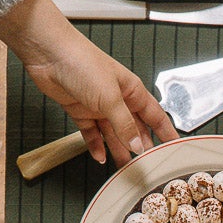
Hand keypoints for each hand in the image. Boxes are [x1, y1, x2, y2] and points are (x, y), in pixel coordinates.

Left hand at [0, 0, 176, 166]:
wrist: (48, 52)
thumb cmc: (82, 62)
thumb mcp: (110, 97)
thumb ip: (124, 124)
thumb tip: (136, 145)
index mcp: (131, 91)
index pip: (155, 115)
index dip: (166, 132)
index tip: (174, 148)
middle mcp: (117, 99)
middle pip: (134, 129)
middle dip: (141, 148)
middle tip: (148, 168)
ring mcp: (98, 106)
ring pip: (113, 134)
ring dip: (118, 151)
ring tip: (125, 170)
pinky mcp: (80, 110)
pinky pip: (92, 133)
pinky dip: (96, 145)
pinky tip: (100, 157)